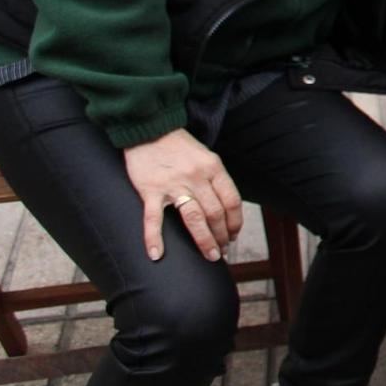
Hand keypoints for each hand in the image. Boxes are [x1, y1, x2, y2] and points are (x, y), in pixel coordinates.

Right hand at [123, 128, 242, 263]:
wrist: (150, 129)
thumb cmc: (179, 146)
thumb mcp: (206, 157)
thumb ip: (214, 179)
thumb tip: (224, 208)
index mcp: (214, 168)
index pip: (232, 201)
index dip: (235, 222)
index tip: (234, 236)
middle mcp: (197, 177)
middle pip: (216, 213)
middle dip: (222, 236)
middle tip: (222, 251)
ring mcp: (174, 184)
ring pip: (194, 218)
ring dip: (204, 240)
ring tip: (209, 256)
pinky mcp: (150, 189)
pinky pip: (154, 218)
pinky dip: (154, 238)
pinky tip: (156, 254)